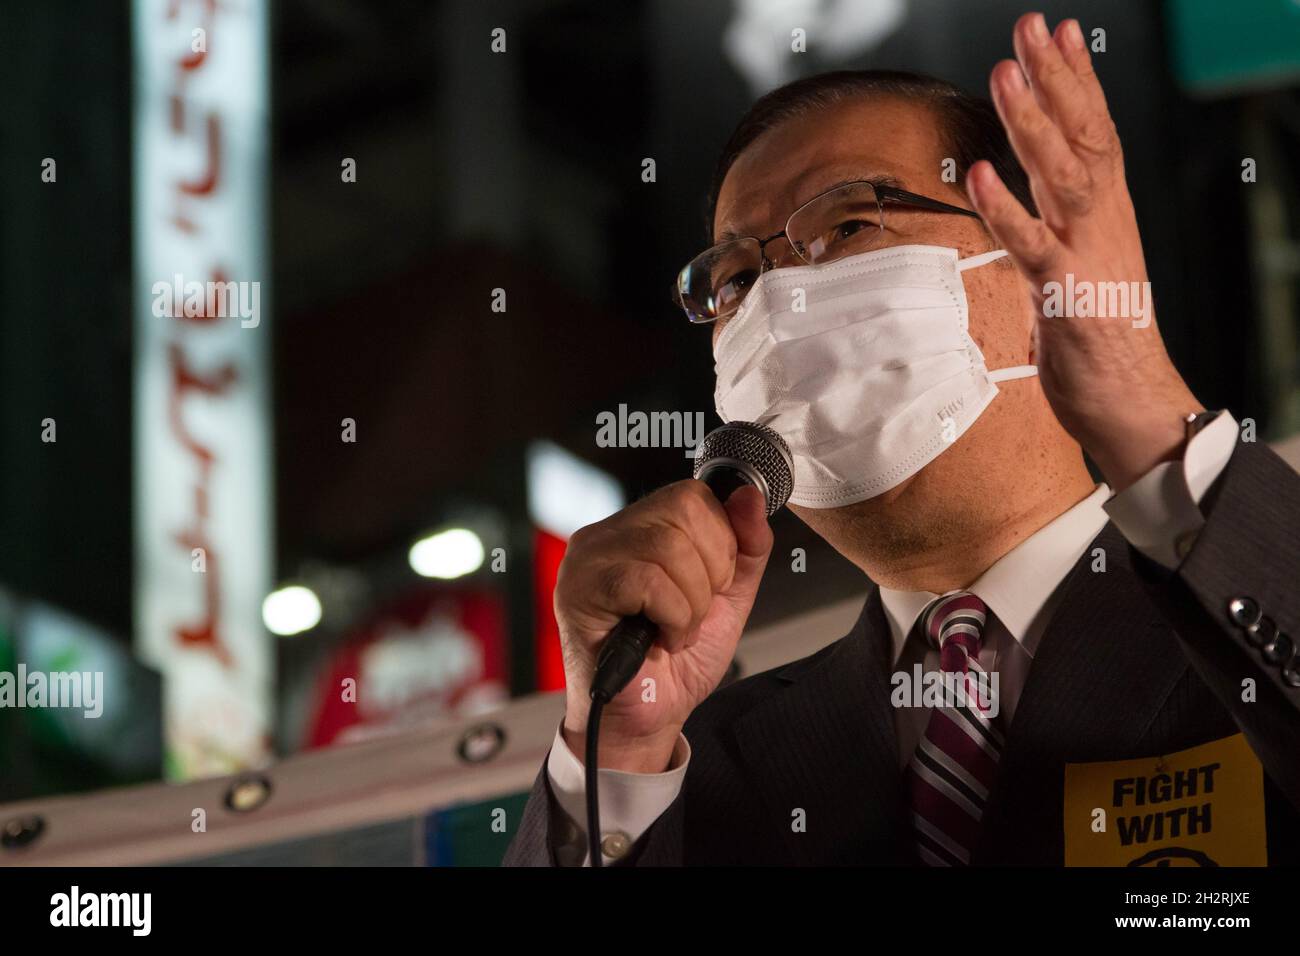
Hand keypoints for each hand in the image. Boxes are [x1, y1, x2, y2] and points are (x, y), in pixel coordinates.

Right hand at [555, 481, 771, 771]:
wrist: (648, 719)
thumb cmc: (676, 663)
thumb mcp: (727, 597)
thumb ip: (746, 545)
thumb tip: (748, 494)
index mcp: (638, 529)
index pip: (692, 494)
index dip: (720, 542)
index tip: (712, 586)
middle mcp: (607, 535)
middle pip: (684, 510)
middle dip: (709, 573)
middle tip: (691, 613)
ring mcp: (588, 559)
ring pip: (668, 545)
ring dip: (690, 603)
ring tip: (673, 629)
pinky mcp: (579, 589)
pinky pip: (647, 579)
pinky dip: (671, 617)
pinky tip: (658, 639)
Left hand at [966, 12, 1202, 491]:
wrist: (1130, 401)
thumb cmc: (1100, 339)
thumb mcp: (1078, 267)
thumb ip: (1054, 227)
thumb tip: (1026, 198)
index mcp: (1106, 213)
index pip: (1094, 131)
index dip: (1074, 81)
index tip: (1055, 34)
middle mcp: (1103, 222)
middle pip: (1083, 136)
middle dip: (1055, 79)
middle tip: (1030, 28)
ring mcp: (1086, 254)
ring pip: (1063, 175)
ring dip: (1032, 125)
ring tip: (1006, 76)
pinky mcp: (1065, 294)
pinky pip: (1032, 242)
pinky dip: (1006, 207)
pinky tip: (981, 174)